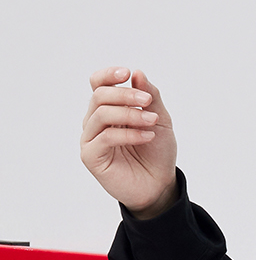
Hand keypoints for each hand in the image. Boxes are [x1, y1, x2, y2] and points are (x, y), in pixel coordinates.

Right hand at [80, 67, 177, 218]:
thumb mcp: (160, 121)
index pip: (98, 84)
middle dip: (126, 95)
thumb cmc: (158, 154)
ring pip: (101, 114)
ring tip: (151, 122)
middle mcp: (96, 122)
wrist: (160, 185)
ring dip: (130, 114)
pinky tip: (147, 136)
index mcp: (109, 110)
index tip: (127, 73)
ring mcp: (91, 139)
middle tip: (148, 102)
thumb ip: (151, 97)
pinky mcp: (91, 156)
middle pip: (100, 96)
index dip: (109, 75)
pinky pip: (105, 137)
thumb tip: (137, 73)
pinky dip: (128, 133)